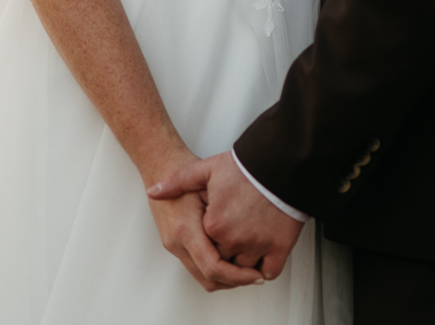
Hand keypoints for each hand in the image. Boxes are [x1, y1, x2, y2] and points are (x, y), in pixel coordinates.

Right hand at [146, 163, 263, 291]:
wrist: (159, 164)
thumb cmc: (183, 168)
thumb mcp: (209, 184)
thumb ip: (226, 213)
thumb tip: (250, 237)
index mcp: (187, 229)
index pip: (213, 267)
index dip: (238, 276)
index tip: (256, 275)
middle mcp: (177, 242)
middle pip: (208, 279)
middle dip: (234, 281)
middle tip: (256, 276)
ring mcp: (174, 245)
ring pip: (202, 277)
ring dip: (225, 278)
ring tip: (247, 270)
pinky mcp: (174, 244)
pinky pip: (196, 267)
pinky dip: (214, 269)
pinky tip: (231, 259)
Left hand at [149, 152, 303, 279]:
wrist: (281, 162)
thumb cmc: (246, 166)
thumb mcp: (206, 169)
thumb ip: (177, 182)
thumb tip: (153, 192)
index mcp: (213, 225)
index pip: (203, 248)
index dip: (208, 240)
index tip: (213, 232)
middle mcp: (233, 240)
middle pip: (222, 261)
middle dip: (224, 254)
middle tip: (230, 240)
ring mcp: (257, 245)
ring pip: (244, 270)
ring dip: (244, 264)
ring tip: (245, 246)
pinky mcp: (279, 247)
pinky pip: (269, 271)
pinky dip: (264, 269)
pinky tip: (262, 258)